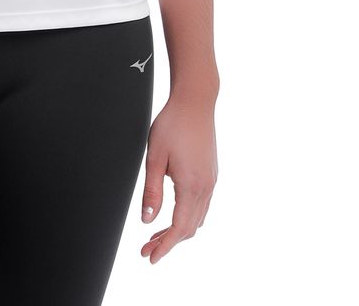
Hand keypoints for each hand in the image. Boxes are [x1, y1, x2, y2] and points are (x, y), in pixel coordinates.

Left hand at [139, 94, 217, 263]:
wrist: (195, 102)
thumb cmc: (172, 124)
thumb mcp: (154, 157)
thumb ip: (151, 191)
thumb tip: (147, 220)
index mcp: (191, 186)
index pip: (179, 228)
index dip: (164, 246)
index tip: (150, 257)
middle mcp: (206, 187)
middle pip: (189, 228)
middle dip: (168, 242)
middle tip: (147, 248)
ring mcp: (211, 181)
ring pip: (197, 218)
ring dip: (178, 230)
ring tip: (155, 234)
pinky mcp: (211, 174)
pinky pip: (202, 206)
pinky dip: (187, 217)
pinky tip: (173, 214)